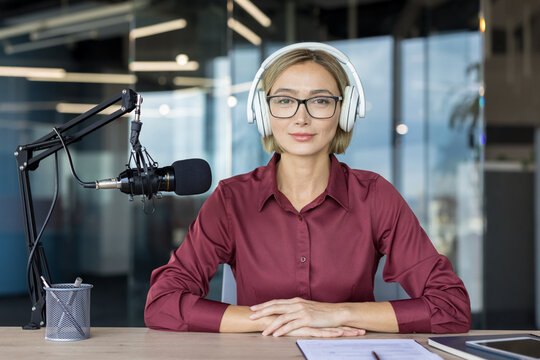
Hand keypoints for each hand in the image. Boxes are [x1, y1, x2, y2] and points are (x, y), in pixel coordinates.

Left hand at [249, 297, 365, 336]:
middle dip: (262, 312)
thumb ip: (296, 309)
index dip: (264, 305)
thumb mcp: (307, 308)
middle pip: (275, 307)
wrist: (337, 312)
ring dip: (270, 324)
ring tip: (262, 331)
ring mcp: (301, 311)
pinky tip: (276, 335)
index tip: (254, 308)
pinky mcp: (307, 319)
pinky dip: (282, 330)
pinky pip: (291, 325)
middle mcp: (296, 304)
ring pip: (281, 317)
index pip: (276, 302)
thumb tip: (286, 312)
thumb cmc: (322, 312)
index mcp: (295, 301)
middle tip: (250, 316)